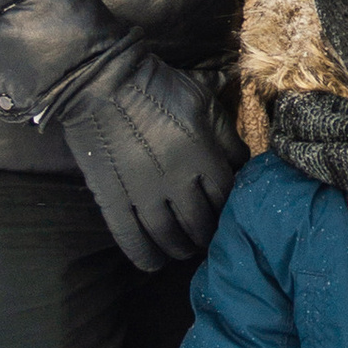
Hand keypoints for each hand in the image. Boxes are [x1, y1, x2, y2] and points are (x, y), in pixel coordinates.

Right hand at [56, 44, 239, 272]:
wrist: (103, 83)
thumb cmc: (159, 87)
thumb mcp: (204, 101)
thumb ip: (227, 135)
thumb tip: (244, 163)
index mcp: (203, 156)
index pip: (226, 197)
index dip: (229, 209)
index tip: (227, 214)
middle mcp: (176, 181)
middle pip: (200, 223)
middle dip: (208, 234)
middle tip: (207, 238)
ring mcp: (142, 193)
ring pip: (168, 236)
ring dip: (180, 248)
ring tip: (183, 249)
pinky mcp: (113, 198)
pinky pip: (130, 237)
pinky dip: (143, 255)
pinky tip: (152, 263)